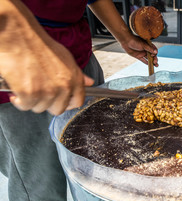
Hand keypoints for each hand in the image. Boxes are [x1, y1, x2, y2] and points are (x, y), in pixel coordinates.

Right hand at [0, 0, 93, 114]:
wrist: (17, 35)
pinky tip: (18, 89)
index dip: (68, 104)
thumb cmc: (39, 44)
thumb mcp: (65, 57)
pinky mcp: (30, 94)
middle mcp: (63, 86)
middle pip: (58, 109)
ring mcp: (47, 91)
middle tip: (40, 91)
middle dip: (48, 103)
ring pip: (40, 108)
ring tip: (28, 85)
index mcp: (74, 78)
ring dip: (32, 100)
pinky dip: (19, 100)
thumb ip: (78, 74)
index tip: (61, 102)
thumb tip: (89, 82)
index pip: (78, 102)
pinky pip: (26, 106)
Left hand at [121, 35, 158, 66]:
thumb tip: (155, 53)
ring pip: (148, 58)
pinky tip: (149, 65)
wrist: (127, 42)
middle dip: (155, 59)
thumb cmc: (135, 41)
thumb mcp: (143, 45)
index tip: (153, 55)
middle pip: (152, 55)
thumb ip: (149, 49)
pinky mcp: (138, 56)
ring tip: (156, 65)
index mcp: (148, 45)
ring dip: (152, 62)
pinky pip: (143, 60)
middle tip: (156, 63)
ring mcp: (142, 53)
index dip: (155, 53)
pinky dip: (146, 62)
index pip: (154, 50)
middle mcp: (146, 49)